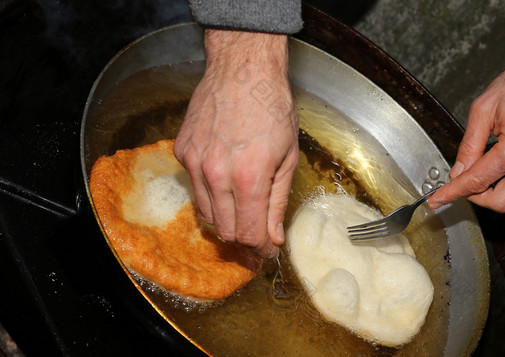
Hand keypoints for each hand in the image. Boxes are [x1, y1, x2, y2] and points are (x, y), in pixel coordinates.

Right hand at [174, 29, 298, 257]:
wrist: (243, 70)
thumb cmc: (272, 107)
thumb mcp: (288, 157)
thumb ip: (277, 202)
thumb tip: (274, 237)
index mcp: (249, 178)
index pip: (248, 234)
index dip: (260, 248)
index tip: (267, 250)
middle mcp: (217, 175)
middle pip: (225, 230)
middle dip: (243, 237)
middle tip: (257, 231)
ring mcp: (195, 163)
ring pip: (206, 214)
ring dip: (226, 217)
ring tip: (242, 204)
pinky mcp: (181, 152)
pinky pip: (195, 188)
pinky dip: (210, 192)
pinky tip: (225, 176)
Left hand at [429, 57, 504, 212]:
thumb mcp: (484, 109)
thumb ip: (469, 145)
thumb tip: (459, 171)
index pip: (479, 181)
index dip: (455, 192)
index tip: (440, 199)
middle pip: (503, 202)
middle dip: (479, 198)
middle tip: (466, 185)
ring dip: (499, 193)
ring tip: (487, 172)